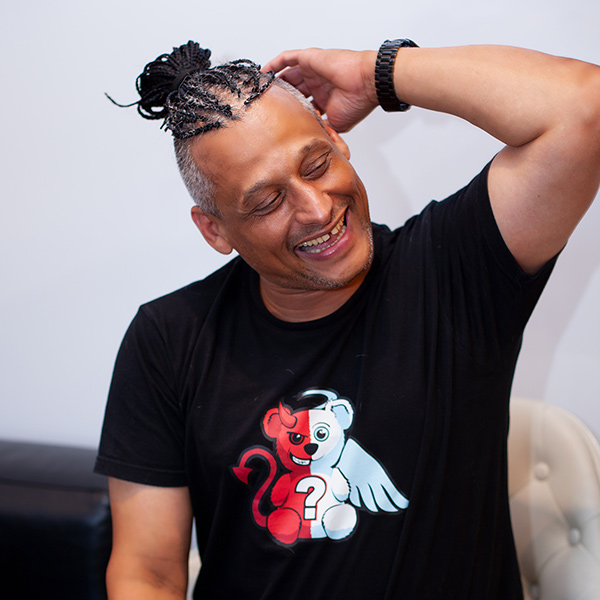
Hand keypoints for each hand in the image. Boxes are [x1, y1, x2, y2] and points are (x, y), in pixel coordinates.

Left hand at [263, 48, 377, 131]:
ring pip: (288, 74)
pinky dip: (274, 64)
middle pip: (293, 89)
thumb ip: (323, 129)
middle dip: (282, 98)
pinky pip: (287, 58)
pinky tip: (263, 73)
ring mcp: (313, 70)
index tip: (279, 122)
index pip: (303, 105)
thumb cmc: (357, 102)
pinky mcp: (309, 58)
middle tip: (267, 107)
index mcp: (324, 98)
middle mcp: (317, 83)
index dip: (292, 112)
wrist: (367, 83)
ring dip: (276, 82)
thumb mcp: (337, 124)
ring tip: (260, 91)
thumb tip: (314, 139)